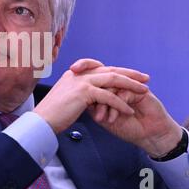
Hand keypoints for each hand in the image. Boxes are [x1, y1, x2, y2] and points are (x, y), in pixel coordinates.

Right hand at [34, 61, 148, 133]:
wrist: (42, 121)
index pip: (101, 67)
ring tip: (144, 91)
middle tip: (145, 78)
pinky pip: (108, 96)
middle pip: (110, 70)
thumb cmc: (53, 114)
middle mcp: (79, 74)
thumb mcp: (68, 99)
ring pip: (112, 80)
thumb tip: (90, 98)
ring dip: (131, 85)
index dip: (118, 70)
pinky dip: (120, 103)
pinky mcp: (83, 92)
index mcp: (75, 74)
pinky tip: (129, 110)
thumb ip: (79, 94)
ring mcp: (81, 81)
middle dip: (130, 74)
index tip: (131, 75)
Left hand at [70, 59, 182, 157]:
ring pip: (112, 86)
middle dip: (91, 83)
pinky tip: (113, 118)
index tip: (71, 71)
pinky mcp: (140, 91)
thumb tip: (76, 98)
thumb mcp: (103, 117)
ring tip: (100, 118)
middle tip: (80, 92)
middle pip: (102, 74)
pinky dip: (116, 106)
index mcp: (107, 86)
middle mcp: (117, 84)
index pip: (93, 72)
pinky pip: (124, 94)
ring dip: (104, 103)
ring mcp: (129, 86)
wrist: (147, 136)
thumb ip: (91, 106)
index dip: (83, 67)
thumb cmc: (125, 127)